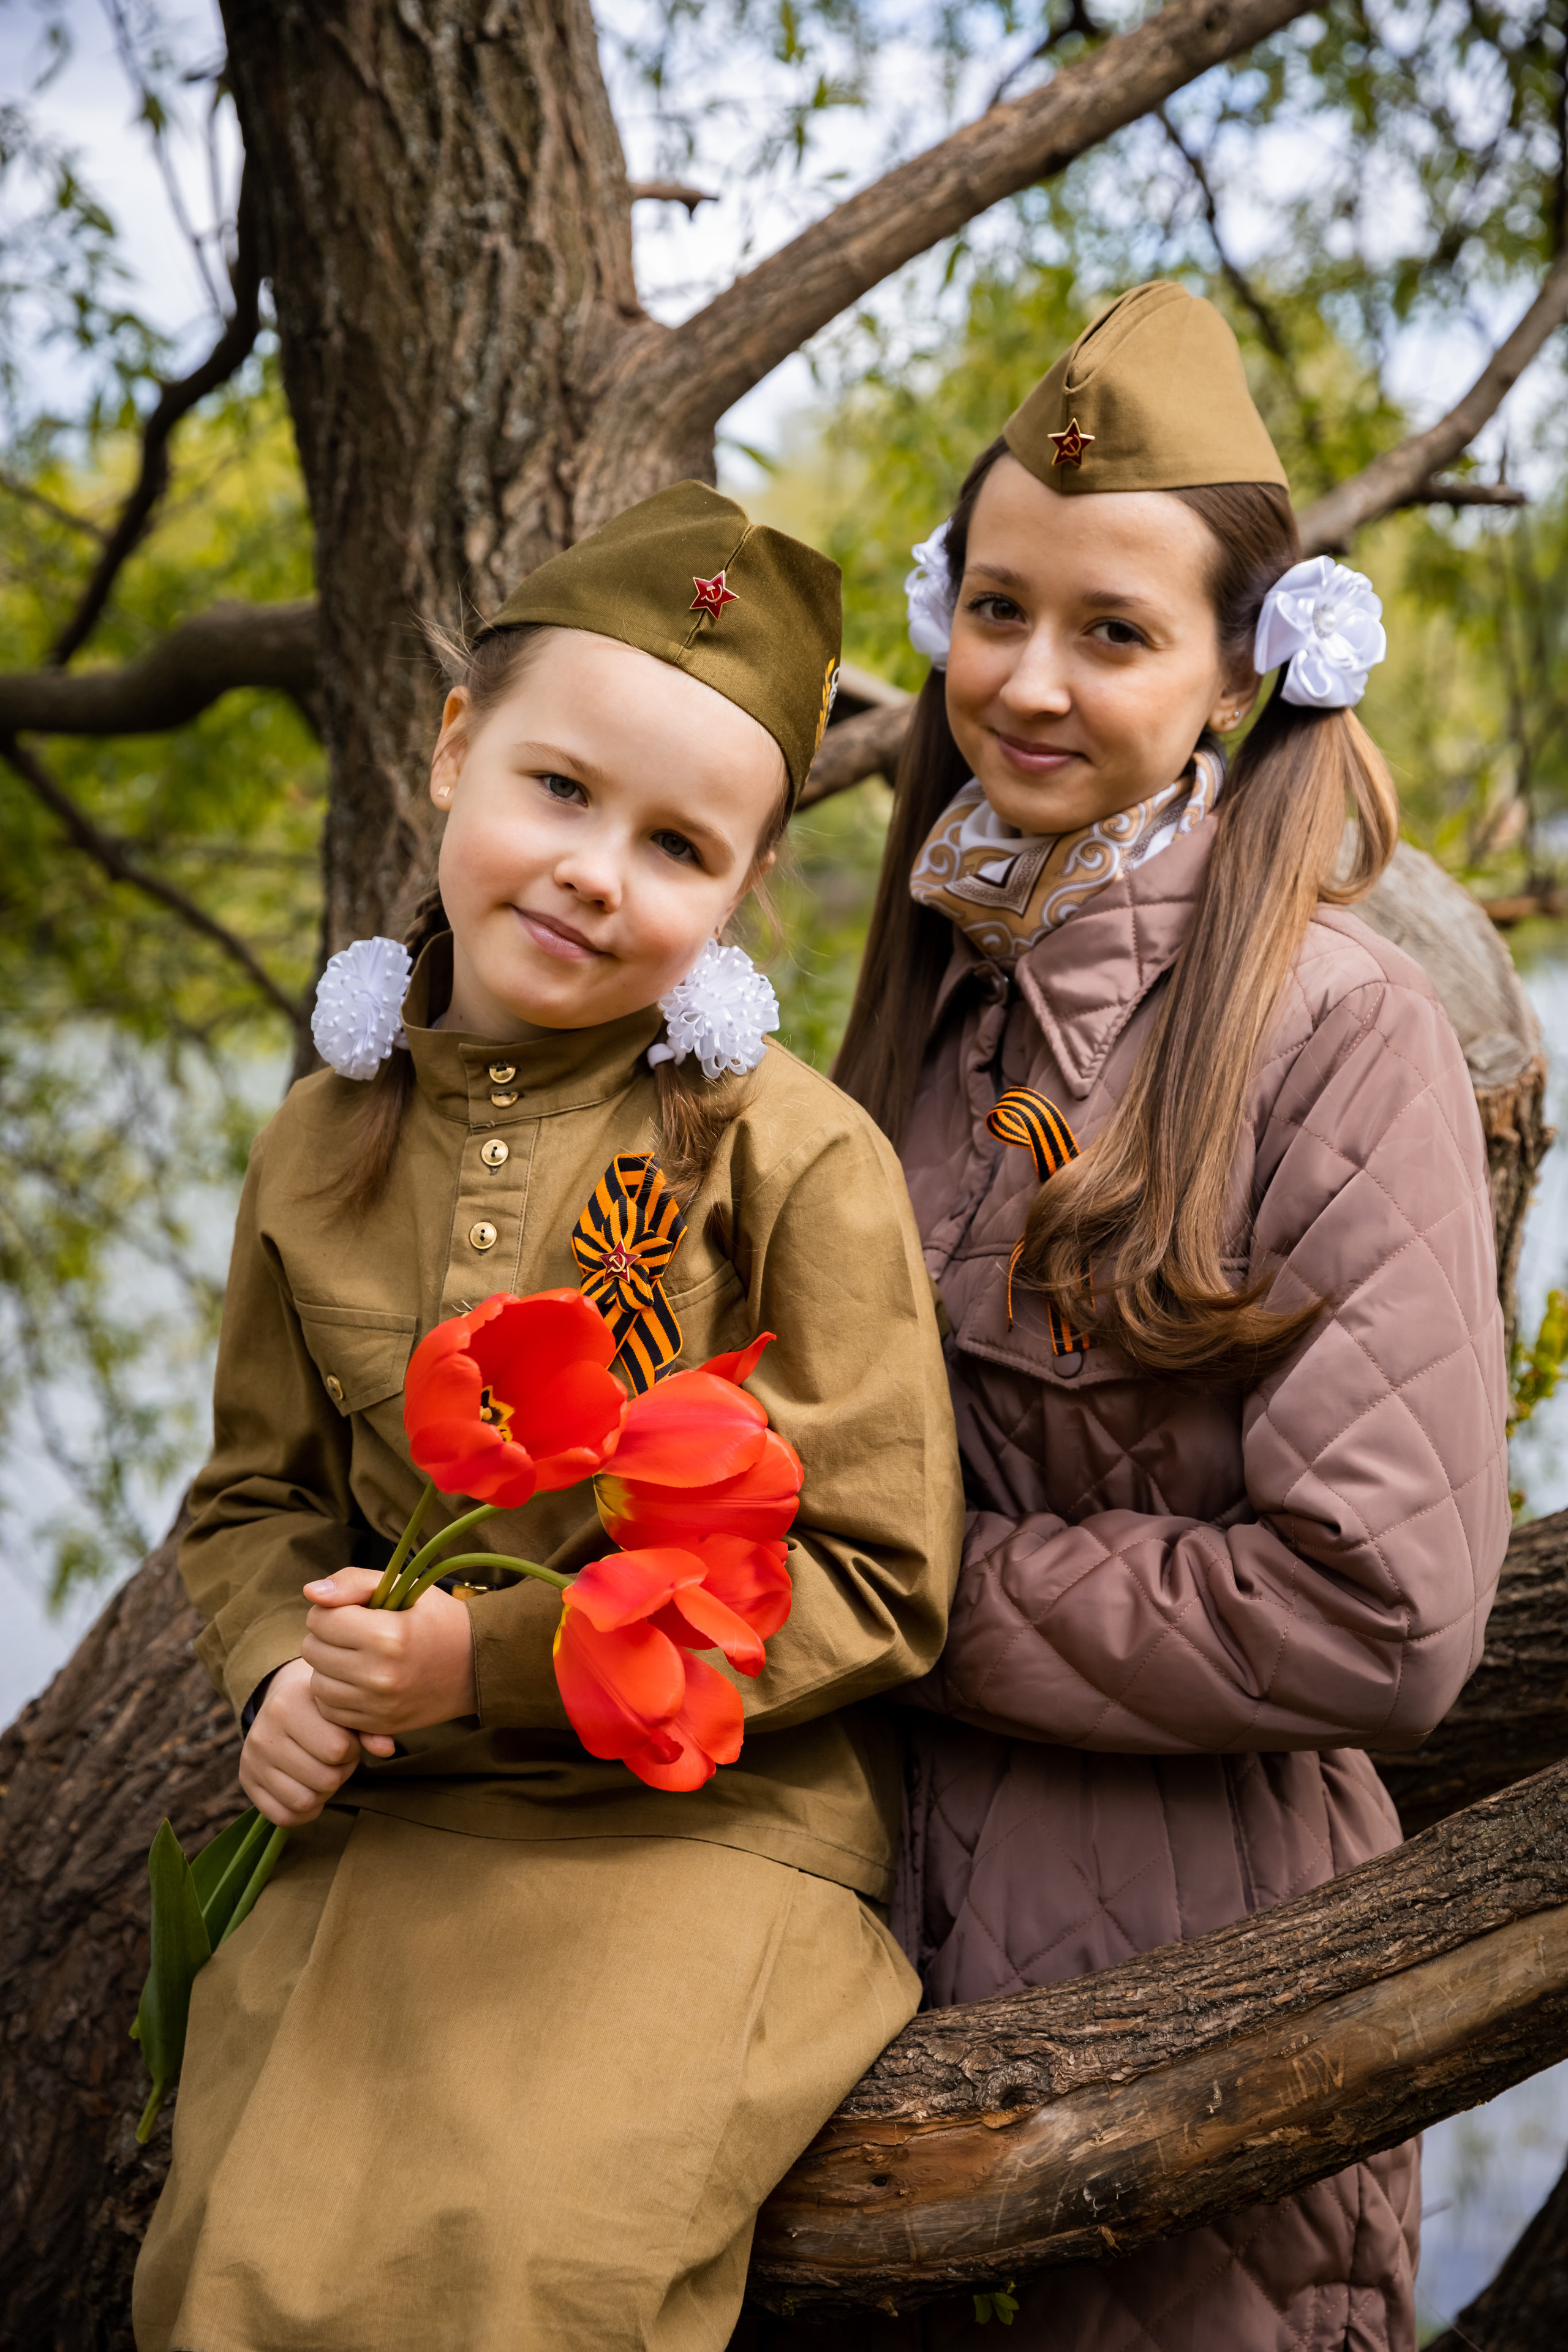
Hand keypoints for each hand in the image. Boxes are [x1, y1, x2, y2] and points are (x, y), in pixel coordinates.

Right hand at [239, 1656, 385, 1827]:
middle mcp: (263, 1733)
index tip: (346, 1740)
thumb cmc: (323, 1710)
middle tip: (336, 1758)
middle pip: (324, 1779)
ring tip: (322, 1769)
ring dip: (323, 1791)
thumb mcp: (344, 1710)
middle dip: (340, 1772)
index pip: (337, 1749)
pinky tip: (309, 1788)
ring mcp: (252, 1760)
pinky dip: (304, 1811)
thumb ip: (369, 1728)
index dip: (351, 1750)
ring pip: (304, 1801)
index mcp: (288, 1704)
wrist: (286, 1705)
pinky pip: (283, 1817)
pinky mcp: (247, 1783)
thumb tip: (386, 1749)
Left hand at [301, 1566, 478, 1736]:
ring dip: (329, 1667)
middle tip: (356, 1634)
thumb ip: (354, 1582)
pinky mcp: (378, 1725)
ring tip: (357, 1657)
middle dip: (328, 1637)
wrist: (478, 1666)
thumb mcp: (405, 1588)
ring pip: (317, 1683)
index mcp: (386, 1636)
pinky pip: (330, 1710)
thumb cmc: (439, 1620)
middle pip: (313, 1651)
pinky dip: (337, 1694)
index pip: (320, 1619)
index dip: (332, 1610)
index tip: (354, 1611)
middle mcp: (379, 1675)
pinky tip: (358, 1681)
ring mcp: (378, 1706)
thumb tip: (311, 1593)